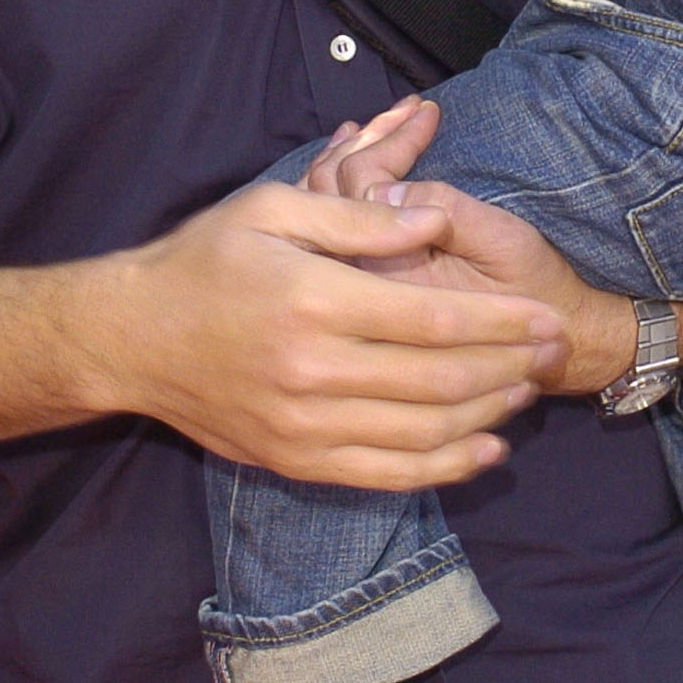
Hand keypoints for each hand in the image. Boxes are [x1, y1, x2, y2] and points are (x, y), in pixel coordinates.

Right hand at [98, 181, 567, 488]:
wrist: (130, 339)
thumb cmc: (203, 261)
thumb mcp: (271, 208)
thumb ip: (357, 218)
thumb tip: (432, 222)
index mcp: (314, 301)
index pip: (435, 320)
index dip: (502, 323)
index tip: (544, 317)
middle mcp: (313, 371)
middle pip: (440, 380)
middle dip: (509, 367)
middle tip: (552, 352)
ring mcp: (304, 425)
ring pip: (422, 433)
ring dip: (486, 416)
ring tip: (525, 391)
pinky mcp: (295, 460)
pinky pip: (386, 474)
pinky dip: (444, 468)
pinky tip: (484, 451)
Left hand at [300, 104, 633, 394]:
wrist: (544, 337)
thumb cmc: (531, 289)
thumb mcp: (502, 245)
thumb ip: (446, 214)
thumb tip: (383, 186)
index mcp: (386, 273)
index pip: (358, 186)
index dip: (394, 141)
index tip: (431, 113)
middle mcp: (358, 275)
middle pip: (330, 187)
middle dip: (374, 136)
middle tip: (413, 107)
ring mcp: (357, 275)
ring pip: (325, 200)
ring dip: (356, 149)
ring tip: (390, 117)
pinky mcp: (367, 272)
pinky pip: (333, 219)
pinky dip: (345, 174)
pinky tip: (358, 144)